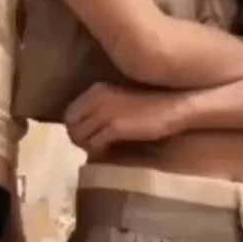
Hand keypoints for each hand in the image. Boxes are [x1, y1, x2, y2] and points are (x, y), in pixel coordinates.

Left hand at [64, 83, 182, 154]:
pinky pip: (95, 145)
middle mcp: (97, 98)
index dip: (75, 128)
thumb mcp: (119, 100)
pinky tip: (110, 151)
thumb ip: (101, 108)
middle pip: (71, 125)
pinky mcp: (115, 127)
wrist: (173, 107)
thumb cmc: (149, 105)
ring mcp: (105, 112)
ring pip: (80, 136)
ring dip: (88, 147)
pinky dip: (99, 151)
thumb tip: (86, 127)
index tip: (88, 136)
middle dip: (78, 139)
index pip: (69, 113)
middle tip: (92, 146)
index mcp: (96, 90)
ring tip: (101, 149)